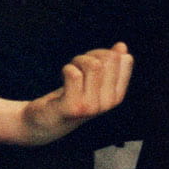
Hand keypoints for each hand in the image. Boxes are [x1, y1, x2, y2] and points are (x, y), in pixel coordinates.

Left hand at [18, 42, 132, 141]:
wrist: (44, 121)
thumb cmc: (70, 96)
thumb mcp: (93, 80)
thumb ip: (109, 64)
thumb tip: (122, 46)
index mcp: (117, 96)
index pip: (124, 60)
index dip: (105, 53)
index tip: (91, 60)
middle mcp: (108, 103)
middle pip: (108, 60)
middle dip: (91, 55)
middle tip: (78, 65)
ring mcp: (91, 107)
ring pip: (93, 65)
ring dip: (78, 60)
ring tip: (70, 70)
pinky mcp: (73, 107)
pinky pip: (74, 75)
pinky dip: (66, 69)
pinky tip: (63, 77)